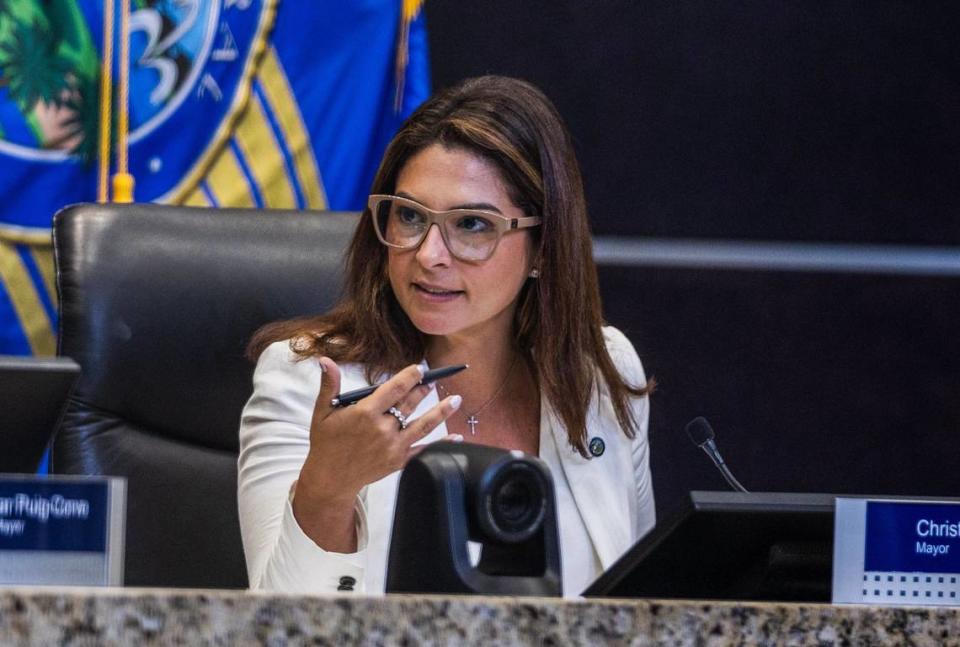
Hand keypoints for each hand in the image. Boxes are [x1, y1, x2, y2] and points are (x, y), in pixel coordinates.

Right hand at [292, 357, 460, 550]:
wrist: (330, 479)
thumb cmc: (326, 443)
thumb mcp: (323, 412)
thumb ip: (329, 385)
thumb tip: (325, 359)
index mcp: (365, 413)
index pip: (394, 388)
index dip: (410, 376)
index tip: (419, 368)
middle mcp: (383, 428)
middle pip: (410, 404)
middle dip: (423, 390)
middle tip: (433, 379)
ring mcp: (393, 446)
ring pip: (423, 425)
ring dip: (441, 412)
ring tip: (456, 400)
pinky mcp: (398, 461)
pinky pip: (424, 451)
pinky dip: (442, 445)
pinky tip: (458, 438)